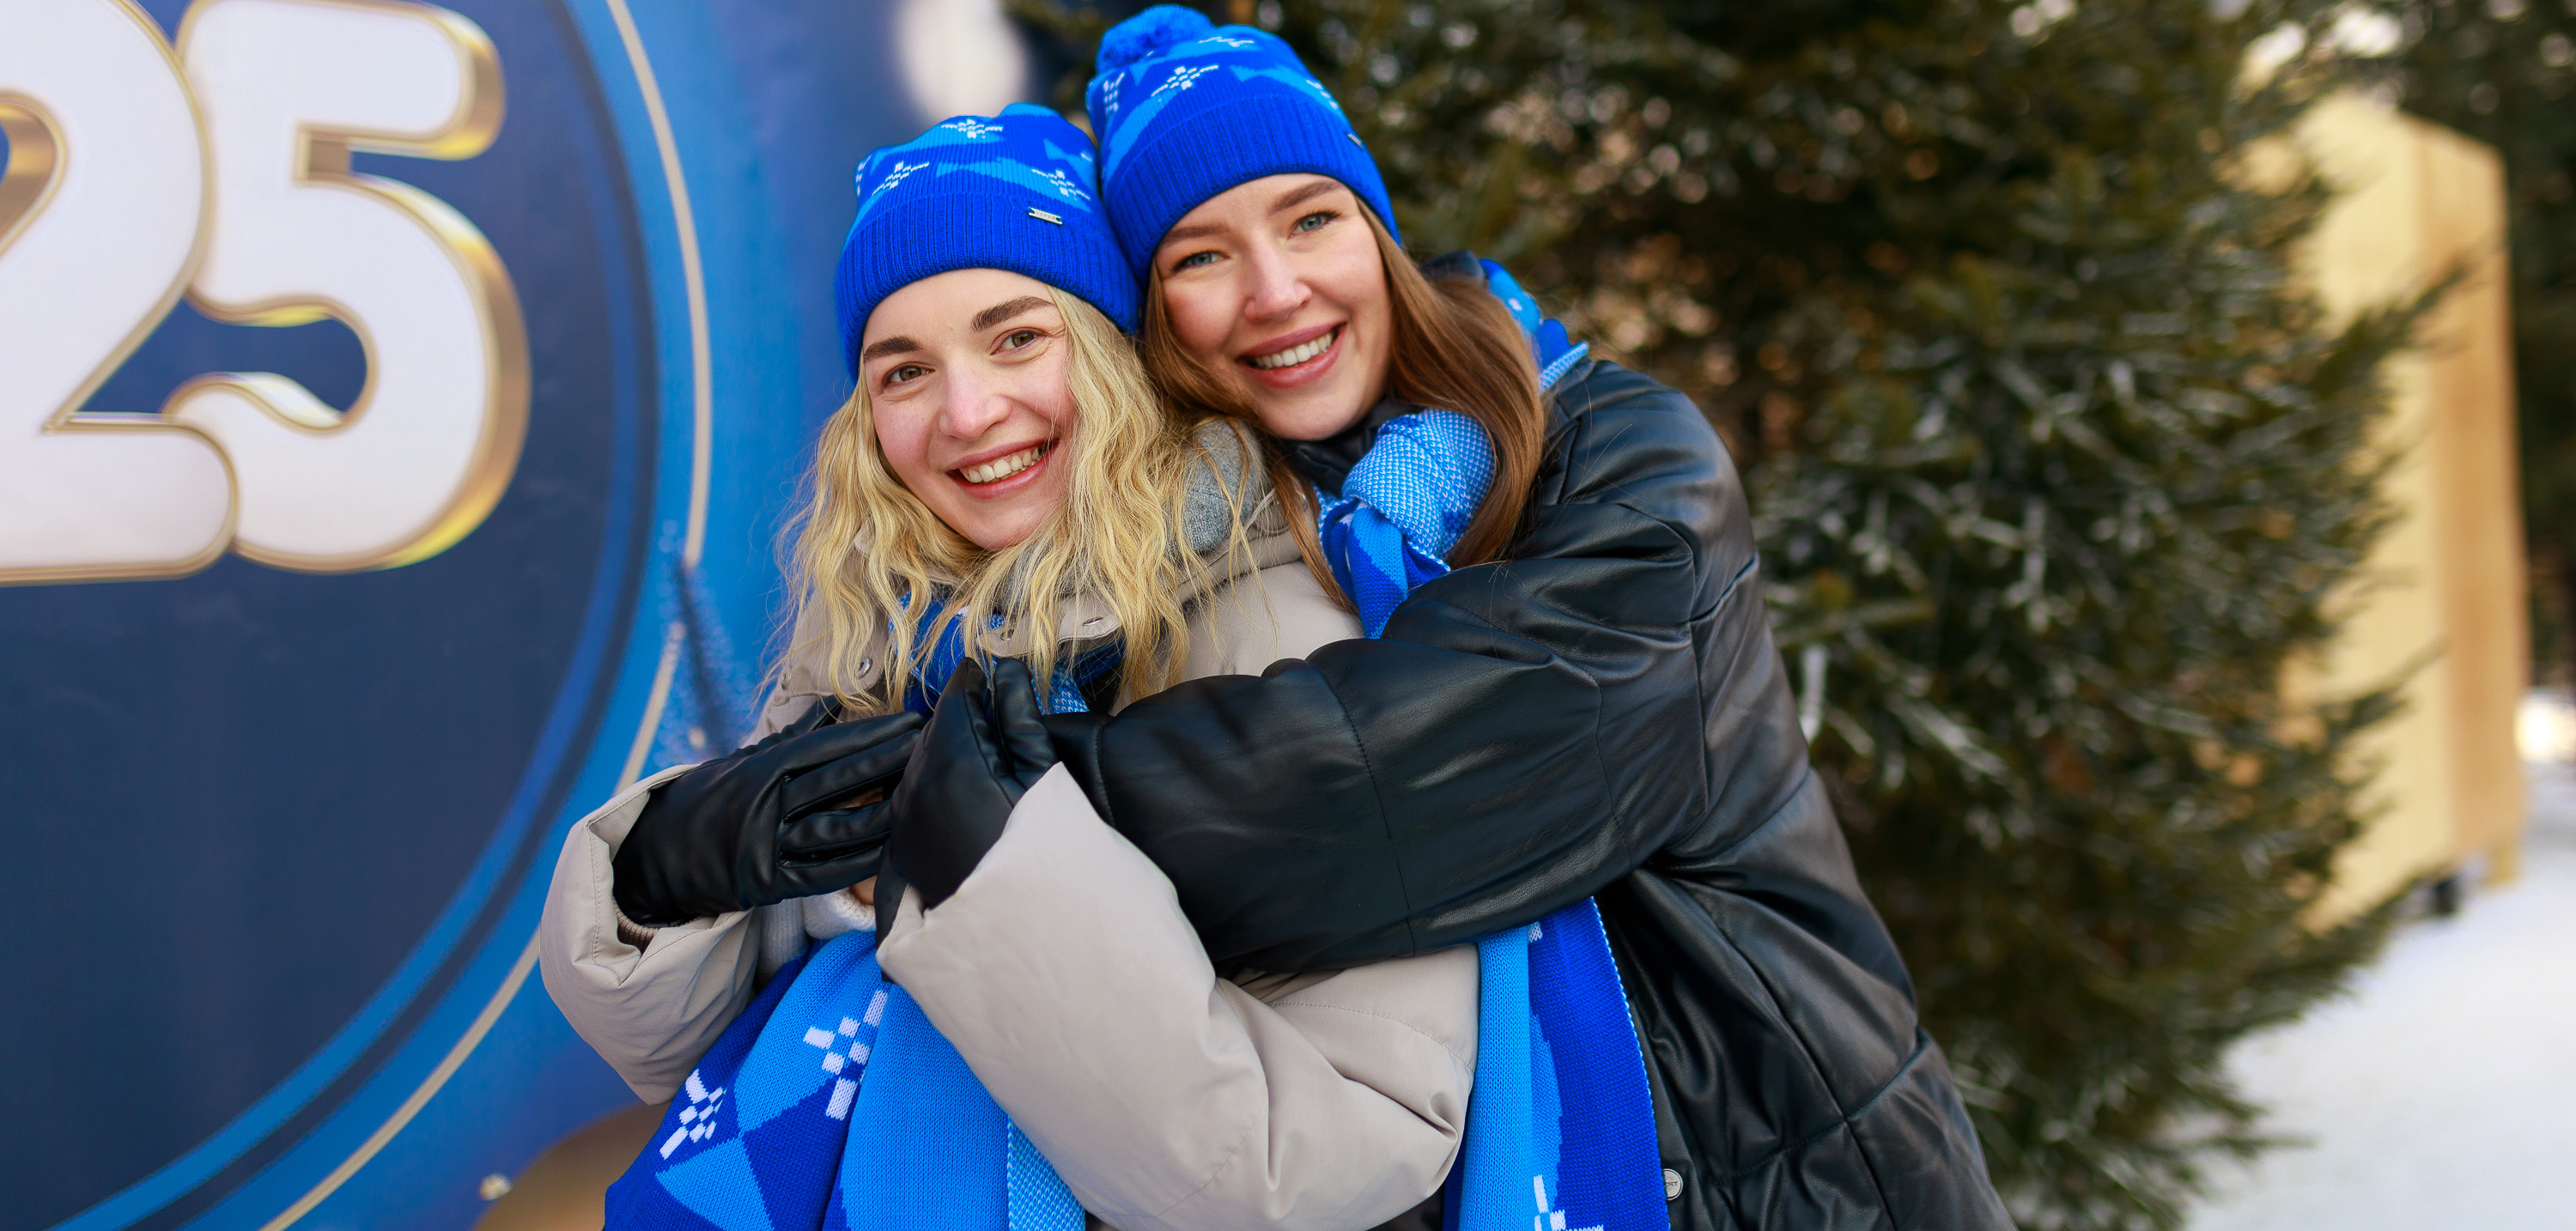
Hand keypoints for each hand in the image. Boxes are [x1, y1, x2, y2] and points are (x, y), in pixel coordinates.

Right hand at [611, 700, 924, 925]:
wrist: (654, 858)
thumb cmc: (706, 800)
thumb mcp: (742, 759)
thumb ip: (792, 734)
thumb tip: (836, 700)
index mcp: (760, 768)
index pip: (826, 746)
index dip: (873, 734)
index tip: (912, 720)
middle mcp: (764, 805)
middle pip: (840, 781)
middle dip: (890, 762)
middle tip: (933, 746)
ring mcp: (767, 846)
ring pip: (838, 828)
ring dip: (885, 812)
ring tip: (925, 796)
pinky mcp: (769, 885)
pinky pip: (824, 874)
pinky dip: (862, 863)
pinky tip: (895, 849)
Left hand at [884, 658, 1056, 910]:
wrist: (1037, 935)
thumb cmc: (1056, 858)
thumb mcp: (1046, 780)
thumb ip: (1019, 719)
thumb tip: (1004, 667)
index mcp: (955, 765)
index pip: (955, 702)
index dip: (971, 681)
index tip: (982, 668)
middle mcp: (916, 792)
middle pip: (932, 734)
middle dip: (956, 718)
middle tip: (984, 706)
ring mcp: (904, 826)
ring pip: (917, 767)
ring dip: (941, 752)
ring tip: (977, 751)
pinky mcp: (901, 853)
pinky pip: (909, 802)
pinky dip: (929, 788)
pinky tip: (958, 793)